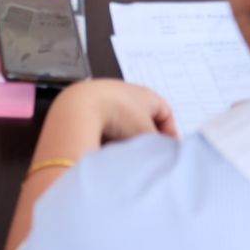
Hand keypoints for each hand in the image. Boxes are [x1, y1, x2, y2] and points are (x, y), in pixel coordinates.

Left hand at [38, 80, 178, 157]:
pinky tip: (106, 151)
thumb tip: (161, 155)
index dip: (170, 132)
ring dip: (125, 142)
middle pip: (143, 120)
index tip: (168, 150)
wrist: (79, 110)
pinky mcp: (89, 111)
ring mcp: (107, 101)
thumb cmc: (118, 114)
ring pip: (123, 127)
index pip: (165, 112)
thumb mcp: (146, 134)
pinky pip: (105, 130)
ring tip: (123, 155)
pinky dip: (108, 141)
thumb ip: (158, 146)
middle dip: (145, 139)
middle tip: (146, 155)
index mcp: (145, 94)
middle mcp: (126, 94)